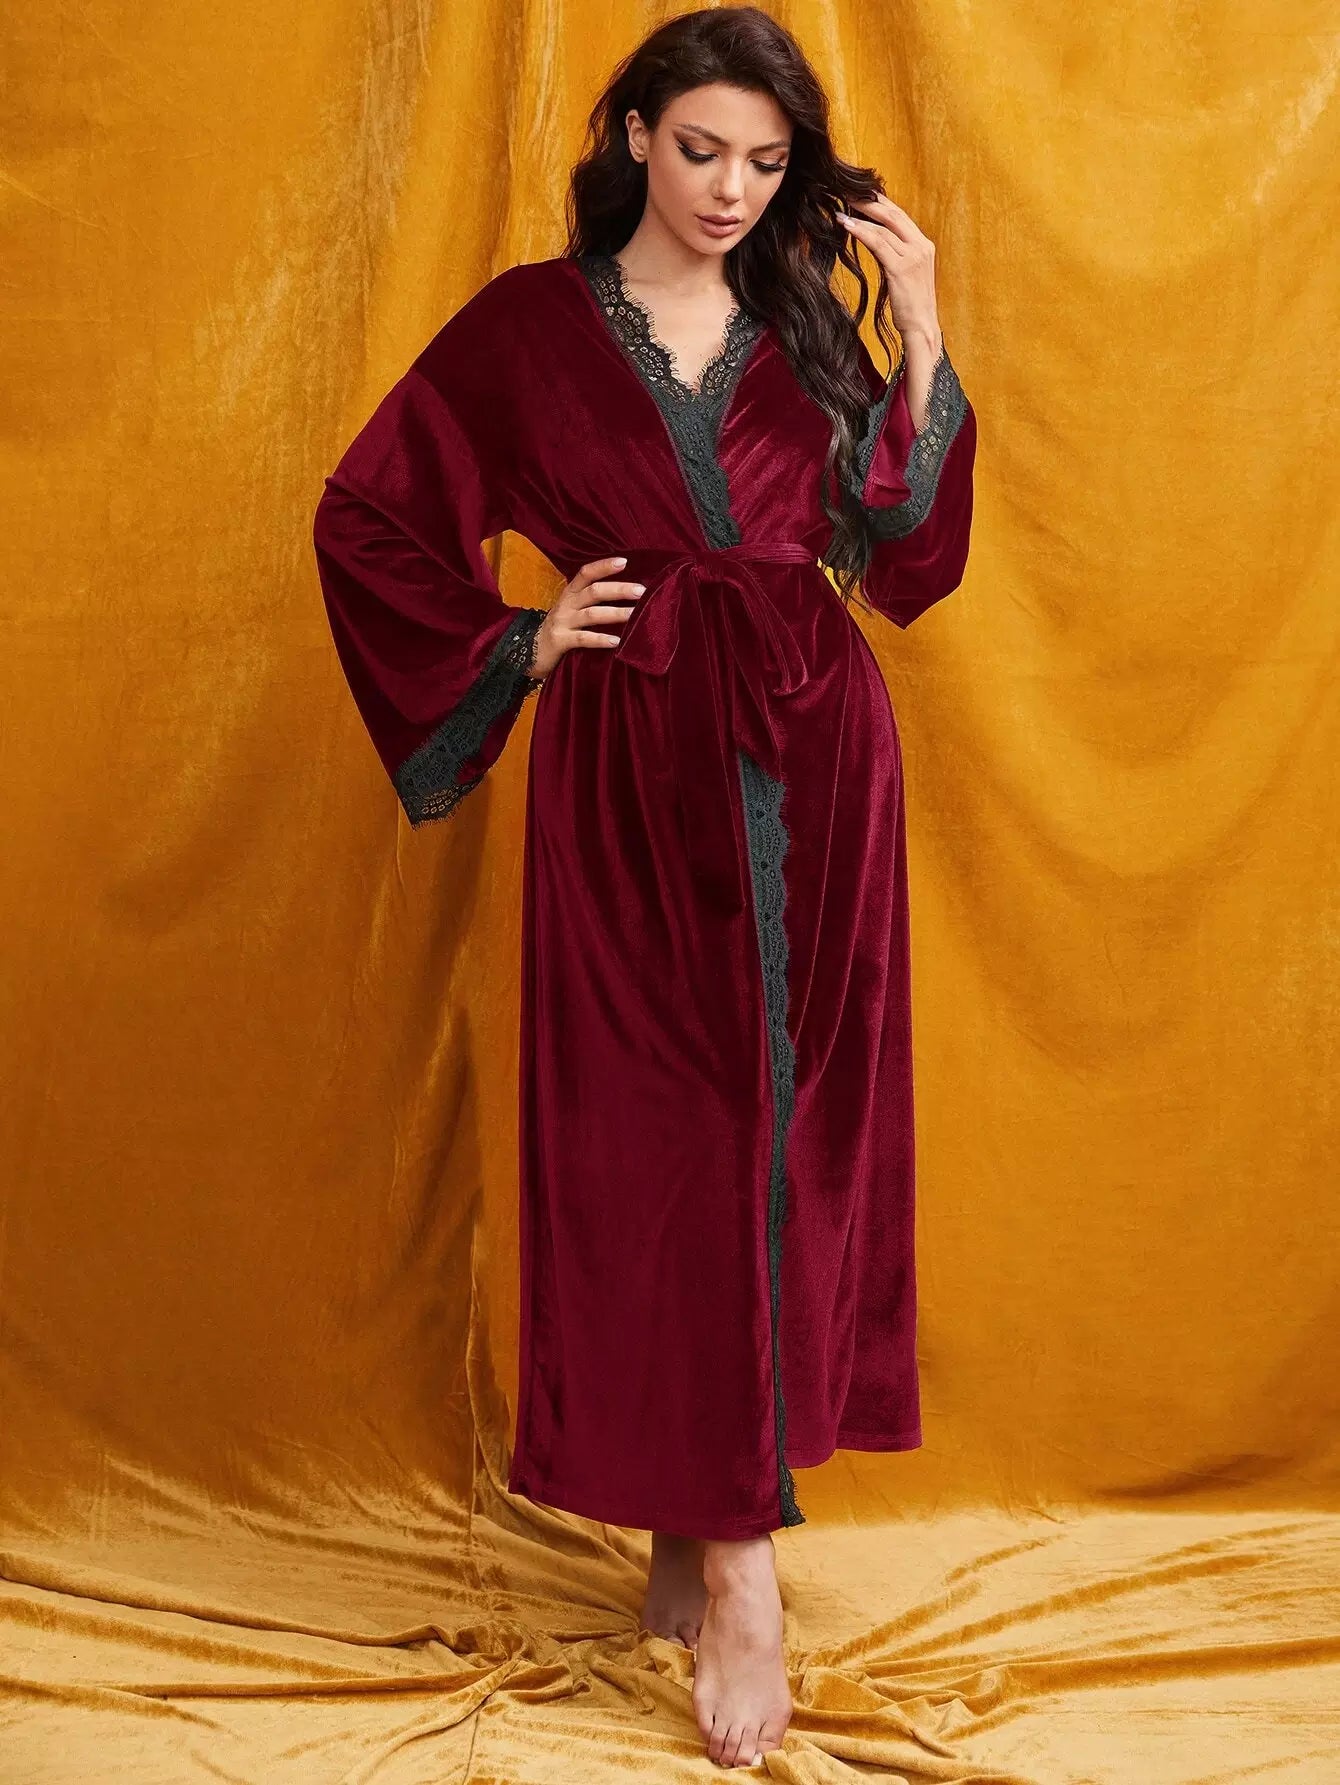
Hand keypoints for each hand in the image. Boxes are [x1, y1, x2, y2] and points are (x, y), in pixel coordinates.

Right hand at [528, 555, 644, 679]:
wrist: (531, 650)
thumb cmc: (561, 628)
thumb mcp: (572, 609)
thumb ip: (591, 600)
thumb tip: (626, 593)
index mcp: (570, 593)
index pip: (586, 573)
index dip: (603, 566)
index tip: (624, 562)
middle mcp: (566, 604)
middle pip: (594, 591)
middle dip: (618, 590)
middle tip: (641, 591)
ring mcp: (562, 622)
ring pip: (591, 614)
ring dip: (615, 613)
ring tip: (634, 615)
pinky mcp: (560, 640)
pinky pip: (583, 639)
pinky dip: (600, 639)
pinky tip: (616, 641)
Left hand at [837, 193, 942, 349]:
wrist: (921, 328)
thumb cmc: (910, 306)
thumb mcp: (904, 273)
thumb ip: (894, 254)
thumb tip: (873, 239)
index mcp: (923, 245)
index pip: (900, 216)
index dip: (879, 202)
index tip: (861, 193)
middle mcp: (921, 246)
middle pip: (892, 214)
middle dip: (868, 201)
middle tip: (846, 191)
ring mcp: (913, 255)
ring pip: (883, 227)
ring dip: (859, 214)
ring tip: (839, 207)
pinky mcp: (902, 268)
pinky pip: (878, 243)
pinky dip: (860, 231)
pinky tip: (845, 224)